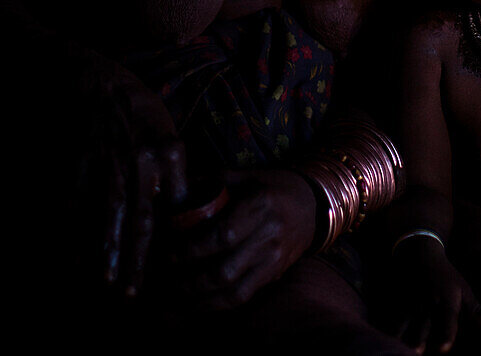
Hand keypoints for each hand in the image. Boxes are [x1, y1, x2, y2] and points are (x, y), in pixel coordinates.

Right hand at [78, 62, 187, 295]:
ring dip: (109, 252)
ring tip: (109, 282)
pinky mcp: (81, 161)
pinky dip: (76, 233)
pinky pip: (78, 205)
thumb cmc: (137, 109)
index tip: (172, 269)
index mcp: (170, 150)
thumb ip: (174, 168)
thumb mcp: (166, 131)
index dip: (173, 240)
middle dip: (140, 259)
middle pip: (145, 217)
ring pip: (111, 216)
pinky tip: (76, 257)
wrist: (96, 81)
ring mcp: (110, 160)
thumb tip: (182, 210)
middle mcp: (143, 158)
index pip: (177, 205)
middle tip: (136, 293)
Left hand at [175, 169, 316, 309]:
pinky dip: (217, 305)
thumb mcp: (248, 176)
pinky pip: (243, 297)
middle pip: (225, 269)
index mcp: (260, 206)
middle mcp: (269, 236)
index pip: (223, 235)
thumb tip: (178, 185)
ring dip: (200, 299)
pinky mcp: (274, 275)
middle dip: (191, 280)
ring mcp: (273, 260)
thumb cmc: (274, 187)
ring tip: (176, 295)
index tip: (170, 252)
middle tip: (166, 278)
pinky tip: (198, 303)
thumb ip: (214, 181)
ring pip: (233, 291)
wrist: (313, 206)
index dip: (193, 249)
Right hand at [391, 237, 480, 353]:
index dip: (446, 335)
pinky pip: (395, 324)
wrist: (420, 255)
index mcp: (448, 301)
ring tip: (411, 353)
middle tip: (422, 354)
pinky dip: (395, 334)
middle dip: (423, 344)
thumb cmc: (446, 278)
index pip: (447, 320)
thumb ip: (477, 310)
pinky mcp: (399, 306)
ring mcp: (412, 305)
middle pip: (426, 330)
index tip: (444, 349)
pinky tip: (396, 342)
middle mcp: (429, 304)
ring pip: (408, 329)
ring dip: (409, 342)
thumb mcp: (464, 290)